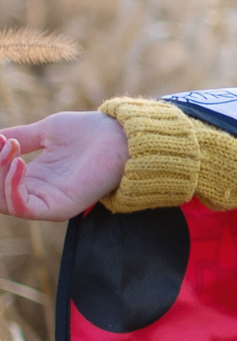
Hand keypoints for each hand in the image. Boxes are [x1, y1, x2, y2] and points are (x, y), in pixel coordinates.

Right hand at [0, 113, 129, 220]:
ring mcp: (47, 202)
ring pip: (4, 201)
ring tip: (11, 148)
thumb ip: (18, 137)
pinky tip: (18, 163)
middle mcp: (37, 193)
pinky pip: (24, 208)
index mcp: (32, 177)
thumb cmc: (88, 132)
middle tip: (2, 143)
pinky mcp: (59, 208)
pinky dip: (13, 187)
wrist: (120, 136)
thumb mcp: (45, 132)